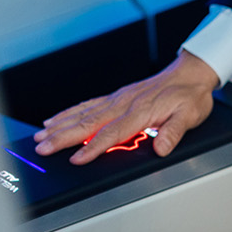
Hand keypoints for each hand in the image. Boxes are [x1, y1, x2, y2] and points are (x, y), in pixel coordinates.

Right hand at [33, 51, 220, 163]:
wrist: (191, 72)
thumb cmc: (190, 95)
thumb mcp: (190, 115)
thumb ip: (174, 132)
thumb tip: (161, 148)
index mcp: (141, 111)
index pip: (113, 133)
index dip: (93, 147)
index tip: (77, 159)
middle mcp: (125, 103)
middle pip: (89, 123)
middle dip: (63, 136)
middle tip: (42, 148)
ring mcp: (118, 99)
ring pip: (83, 113)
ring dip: (60, 125)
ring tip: (40, 136)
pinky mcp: (116, 97)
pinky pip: (88, 105)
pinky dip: (69, 112)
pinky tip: (55, 120)